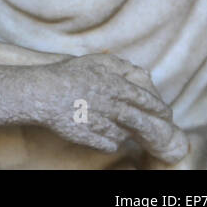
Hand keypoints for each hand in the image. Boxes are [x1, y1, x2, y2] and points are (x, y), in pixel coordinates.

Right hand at [31, 53, 188, 162]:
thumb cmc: (68, 74)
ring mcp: (99, 123)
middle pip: (138, 119)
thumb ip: (120, 65)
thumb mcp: (94, 61)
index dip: (158, 107)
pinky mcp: (88, 137)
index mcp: (113, 85)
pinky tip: (107, 135)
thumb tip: (140, 71)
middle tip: (157, 127)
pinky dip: (111, 142)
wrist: (41, 92)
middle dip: (151, 124)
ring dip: (127, 132)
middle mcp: (109, 105)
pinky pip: (109, 144)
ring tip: (124, 127)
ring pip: (124, 133)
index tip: (166, 112)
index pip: (145, 99)